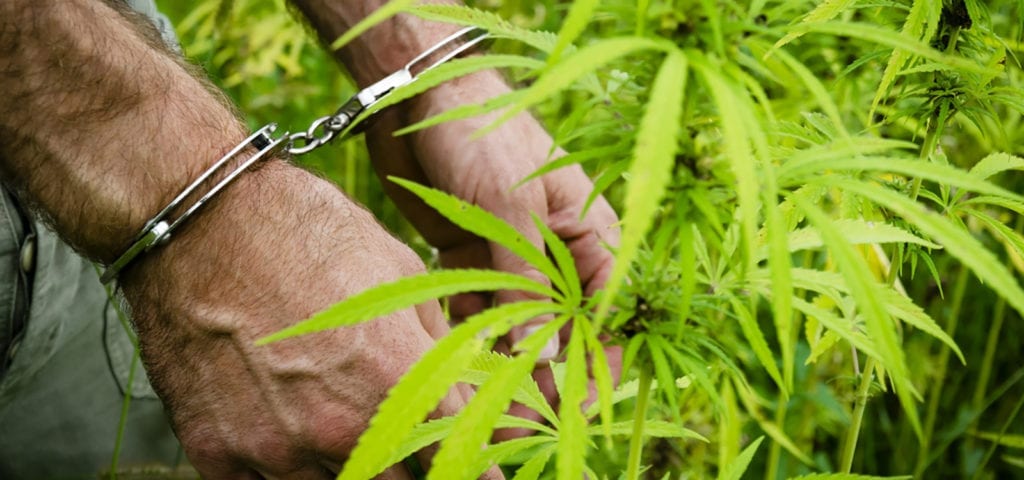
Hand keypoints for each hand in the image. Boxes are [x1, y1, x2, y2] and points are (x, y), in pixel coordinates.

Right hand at [120, 161, 502, 478]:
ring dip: (353, 474)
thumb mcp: (399, 269)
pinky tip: (296, 446)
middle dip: (413, 471)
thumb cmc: (305, 232)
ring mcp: (276, 447)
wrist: (198, 221)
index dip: (478, 470)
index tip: (482, 473)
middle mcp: (341, 426)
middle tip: (412, 452)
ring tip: (347, 438)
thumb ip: (437, 342)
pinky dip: (290, 476)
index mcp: (397, 379)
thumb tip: (464, 386)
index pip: (460, 456)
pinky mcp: (218, 452)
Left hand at [363, 70, 622, 437]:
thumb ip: (526, 284)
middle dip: (545, 375)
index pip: (607, 314)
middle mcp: (557, 253)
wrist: (421, 95)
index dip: (594, 365)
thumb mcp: (511, 209)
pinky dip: (468, 334)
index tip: (572, 409)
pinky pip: (477, 309)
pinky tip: (454, 360)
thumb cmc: (483, 136)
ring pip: (517, 326)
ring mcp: (514, 257)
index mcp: (590, 235)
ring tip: (483, 402)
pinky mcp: (474, 258)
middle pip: (562, 329)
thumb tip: (541, 360)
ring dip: (503, 362)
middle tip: (518, 418)